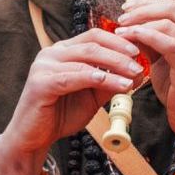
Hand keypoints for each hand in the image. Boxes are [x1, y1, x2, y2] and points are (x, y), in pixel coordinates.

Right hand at [0, 28, 143, 174]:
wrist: (32, 138)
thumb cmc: (60, 116)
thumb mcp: (92, 97)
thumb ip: (110, 83)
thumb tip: (137, 73)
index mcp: (64, 51)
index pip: (95, 36)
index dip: (120, 41)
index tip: (142, 51)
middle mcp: (52, 53)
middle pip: (93, 43)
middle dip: (121, 52)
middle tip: (141, 63)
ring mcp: (45, 66)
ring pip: (86, 58)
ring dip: (114, 66)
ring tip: (133, 77)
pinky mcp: (41, 82)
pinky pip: (75, 76)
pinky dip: (97, 78)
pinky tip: (115, 84)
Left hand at [115, 0, 174, 174]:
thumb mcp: (165, 64)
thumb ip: (154, 44)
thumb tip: (133, 29)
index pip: (173, 6)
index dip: (148, 3)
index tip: (127, 7)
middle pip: (171, 8)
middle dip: (142, 9)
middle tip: (121, 16)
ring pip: (167, 22)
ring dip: (139, 23)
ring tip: (120, 29)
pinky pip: (167, 42)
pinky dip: (145, 36)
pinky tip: (129, 38)